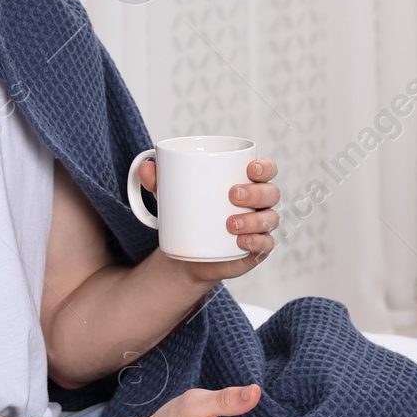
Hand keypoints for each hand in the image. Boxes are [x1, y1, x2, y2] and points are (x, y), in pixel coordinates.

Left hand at [136, 156, 279, 280]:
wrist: (187, 250)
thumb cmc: (189, 213)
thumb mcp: (172, 196)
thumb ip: (158, 181)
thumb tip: (145, 166)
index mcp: (246, 182)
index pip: (267, 170)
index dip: (265, 167)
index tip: (250, 168)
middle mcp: (259, 203)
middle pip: (271, 193)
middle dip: (256, 192)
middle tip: (232, 195)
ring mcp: (260, 227)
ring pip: (270, 219)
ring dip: (254, 220)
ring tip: (229, 224)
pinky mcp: (256, 249)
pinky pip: (266, 245)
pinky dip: (256, 243)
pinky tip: (242, 242)